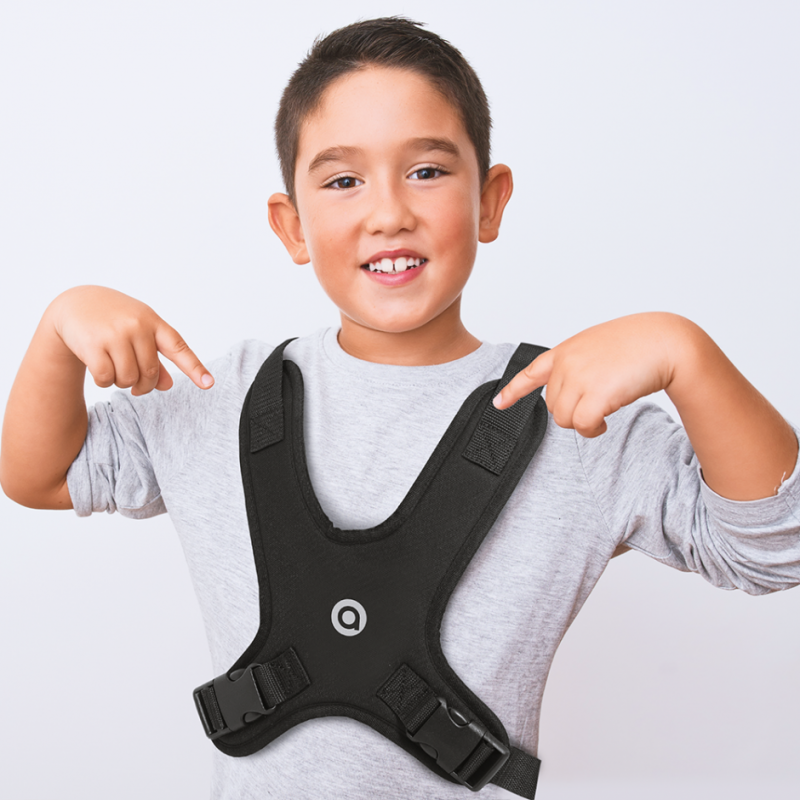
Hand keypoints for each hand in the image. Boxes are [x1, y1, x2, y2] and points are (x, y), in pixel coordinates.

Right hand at [49, 286, 212, 395]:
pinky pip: (105, 378)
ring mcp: (115, 334)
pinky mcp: (92, 344)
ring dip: (121, 383)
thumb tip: (168, 385)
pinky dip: (104, 382)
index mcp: (153, 322)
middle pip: (150, 373)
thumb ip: (156, 358)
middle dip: (143, 385)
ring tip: (115, 370)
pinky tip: (99, 370)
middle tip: (135, 384)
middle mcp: (137, 326)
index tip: (209, 383)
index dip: (194, 368)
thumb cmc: (114, 319)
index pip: (178, 347)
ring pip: (128, 379)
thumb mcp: (139, 332)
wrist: (75, 303)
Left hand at [493, 312, 687, 436]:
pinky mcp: (595, 393)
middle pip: (552, 407)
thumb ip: (580, 366)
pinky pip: (582, 425)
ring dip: (584, 423)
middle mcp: (567, 363)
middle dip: (573, 413)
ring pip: (564, 419)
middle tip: (598, 405)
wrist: (665, 341)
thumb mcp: (600, 347)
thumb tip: (575, 397)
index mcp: (566, 351)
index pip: (532, 372)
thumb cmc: (640, 343)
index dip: (513, 390)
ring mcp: (579, 377)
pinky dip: (593, 429)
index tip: (498, 403)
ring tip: (605, 411)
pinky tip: (606, 422)